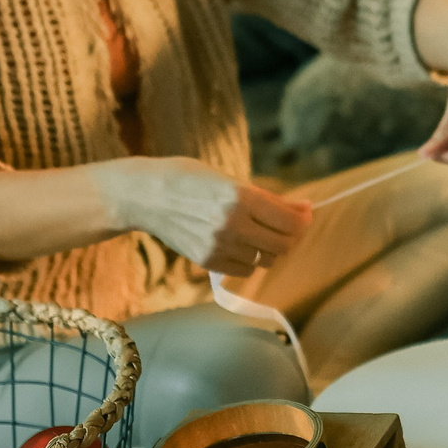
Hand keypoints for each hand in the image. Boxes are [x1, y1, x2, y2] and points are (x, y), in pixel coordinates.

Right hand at [90, 157, 312, 276]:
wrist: (144, 196)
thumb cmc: (188, 178)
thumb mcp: (230, 179)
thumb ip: (268, 198)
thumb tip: (303, 209)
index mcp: (241, 197)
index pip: (291, 221)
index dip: (303, 219)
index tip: (304, 213)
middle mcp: (232, 224)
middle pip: (283, 244)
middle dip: (291, 235)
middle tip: (287, 225)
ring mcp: (219, 246)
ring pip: (267, 259)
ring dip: (271, 248)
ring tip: (261, 233)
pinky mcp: (207, 261)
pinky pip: (245, 269)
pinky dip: (251, 260)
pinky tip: (242, 244)